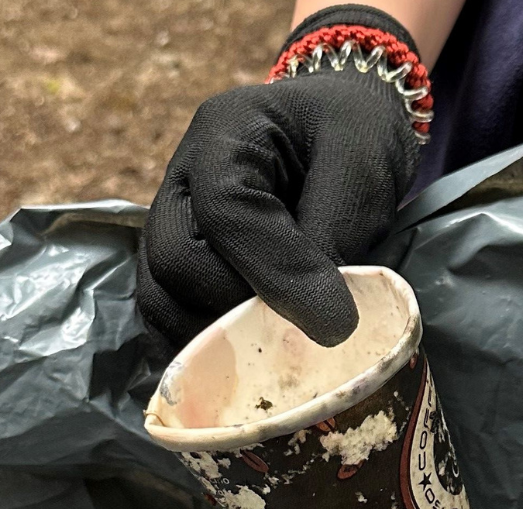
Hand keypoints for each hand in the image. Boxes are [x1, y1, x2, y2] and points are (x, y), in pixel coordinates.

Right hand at [136, 5, 428, 349]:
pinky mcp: (181, 266)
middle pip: (172, 262)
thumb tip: (321, 323)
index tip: (337, 321)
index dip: (275, 273)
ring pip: (159, 300)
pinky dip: (201, 352)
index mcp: (224, 133)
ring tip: (275, 356)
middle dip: (237, 309)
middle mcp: (181, 180)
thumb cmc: (355, 134)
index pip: (225, 211)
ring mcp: (172, 226)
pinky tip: (244, 368)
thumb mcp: (362, 167)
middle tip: (302, 331)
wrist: (342, 125)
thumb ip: (333, 234)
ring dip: (213, 341)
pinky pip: (169, 319)